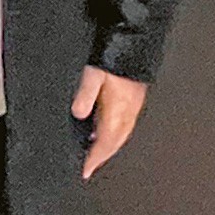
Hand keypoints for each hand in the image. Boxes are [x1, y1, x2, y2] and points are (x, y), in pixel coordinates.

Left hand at [70, 63, 148, 180]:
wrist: (136, 43)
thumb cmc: (114, 58)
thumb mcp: (93, 76)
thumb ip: (84, 96)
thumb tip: (78, 114)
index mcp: (117, 112)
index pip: (104, 144)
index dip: (94, 159)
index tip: (85, 170)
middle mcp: (128, 113)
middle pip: (115, 144)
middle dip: (102, 157)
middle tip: (91, 166)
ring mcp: (134, 106)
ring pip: (122, 136)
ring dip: (109, 146)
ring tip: (97, 151)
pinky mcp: (137, 98)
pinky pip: (126, 125)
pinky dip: (116, 134)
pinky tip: (108, 128)